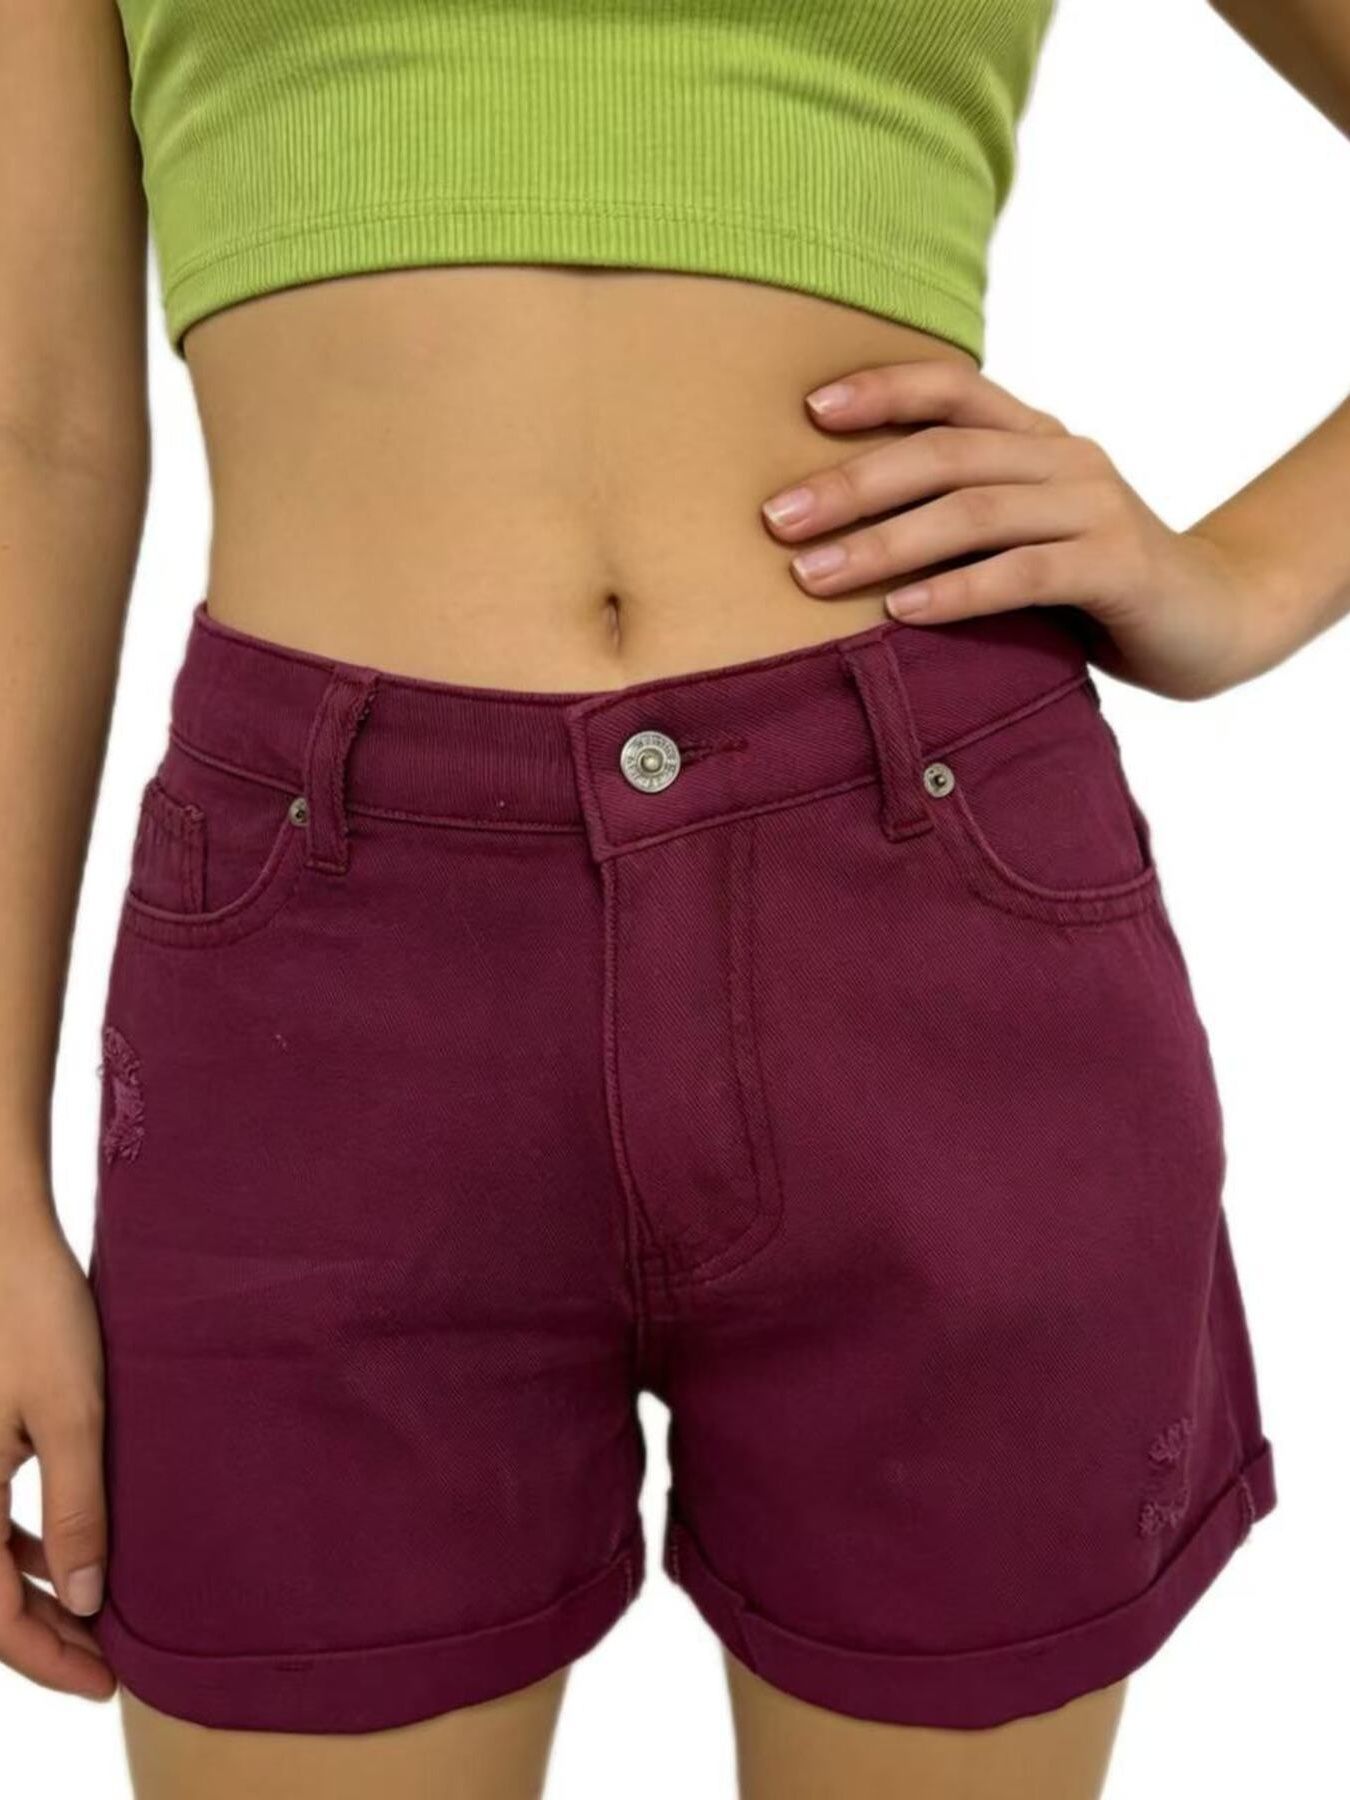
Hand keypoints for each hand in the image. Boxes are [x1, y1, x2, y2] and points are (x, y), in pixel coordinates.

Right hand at [0, 1205, 114, 1700]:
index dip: (49, 1657)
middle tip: (108, 1662)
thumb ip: (79, 1507)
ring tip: (98, 1614)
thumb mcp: (73, 1413)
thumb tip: (90, 1597)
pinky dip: (23, 1546)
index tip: (106, 1681)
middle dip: (44, 1635)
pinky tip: (70, 1551)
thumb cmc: (34, 1313)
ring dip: (34, 1592)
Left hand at [761, 359, 1291, 700]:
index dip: (881, 390)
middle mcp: (1065, 458)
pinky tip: (902, 612)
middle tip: (777, 519)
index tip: (807, 410)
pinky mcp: (1117, 568)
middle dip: (851, 484)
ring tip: (813, 574)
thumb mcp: (1022, 532)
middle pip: (945, 453)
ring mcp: (1096, 508)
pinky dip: (958, 590)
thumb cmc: (1091, 581)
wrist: (1213, 618)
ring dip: (885, 543)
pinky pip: (1025, 573)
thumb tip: (839, 531)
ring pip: (974, 511)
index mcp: (1037, 437)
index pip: (953, 391)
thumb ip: (960, 516)